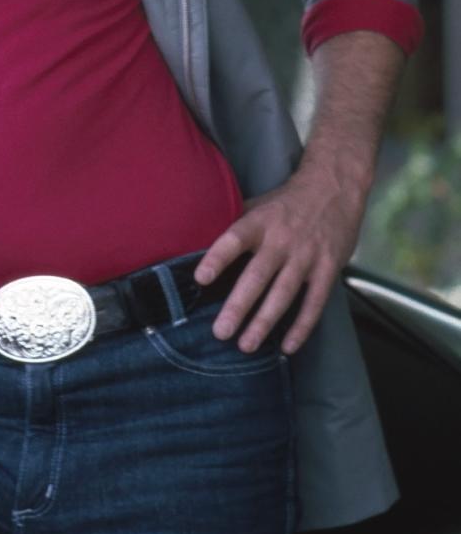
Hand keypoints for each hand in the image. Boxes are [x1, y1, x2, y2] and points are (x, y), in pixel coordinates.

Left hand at [193, 164, 368, 355]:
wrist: (334, 187)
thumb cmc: (286, 202)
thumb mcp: (257, 205)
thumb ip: (234, 226)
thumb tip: (198, 244)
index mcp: (260, 222)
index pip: (234, 239)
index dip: (218, 258)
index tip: (201, 278)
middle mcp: (282, 240)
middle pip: (257, 276)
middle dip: (238, 306)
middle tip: (220, 332)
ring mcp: (307, 256)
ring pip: (283, 294)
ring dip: (264, 322)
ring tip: (245, 345)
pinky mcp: (328, 268)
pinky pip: (314, 303)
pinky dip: (301, 326)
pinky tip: (287, 346)